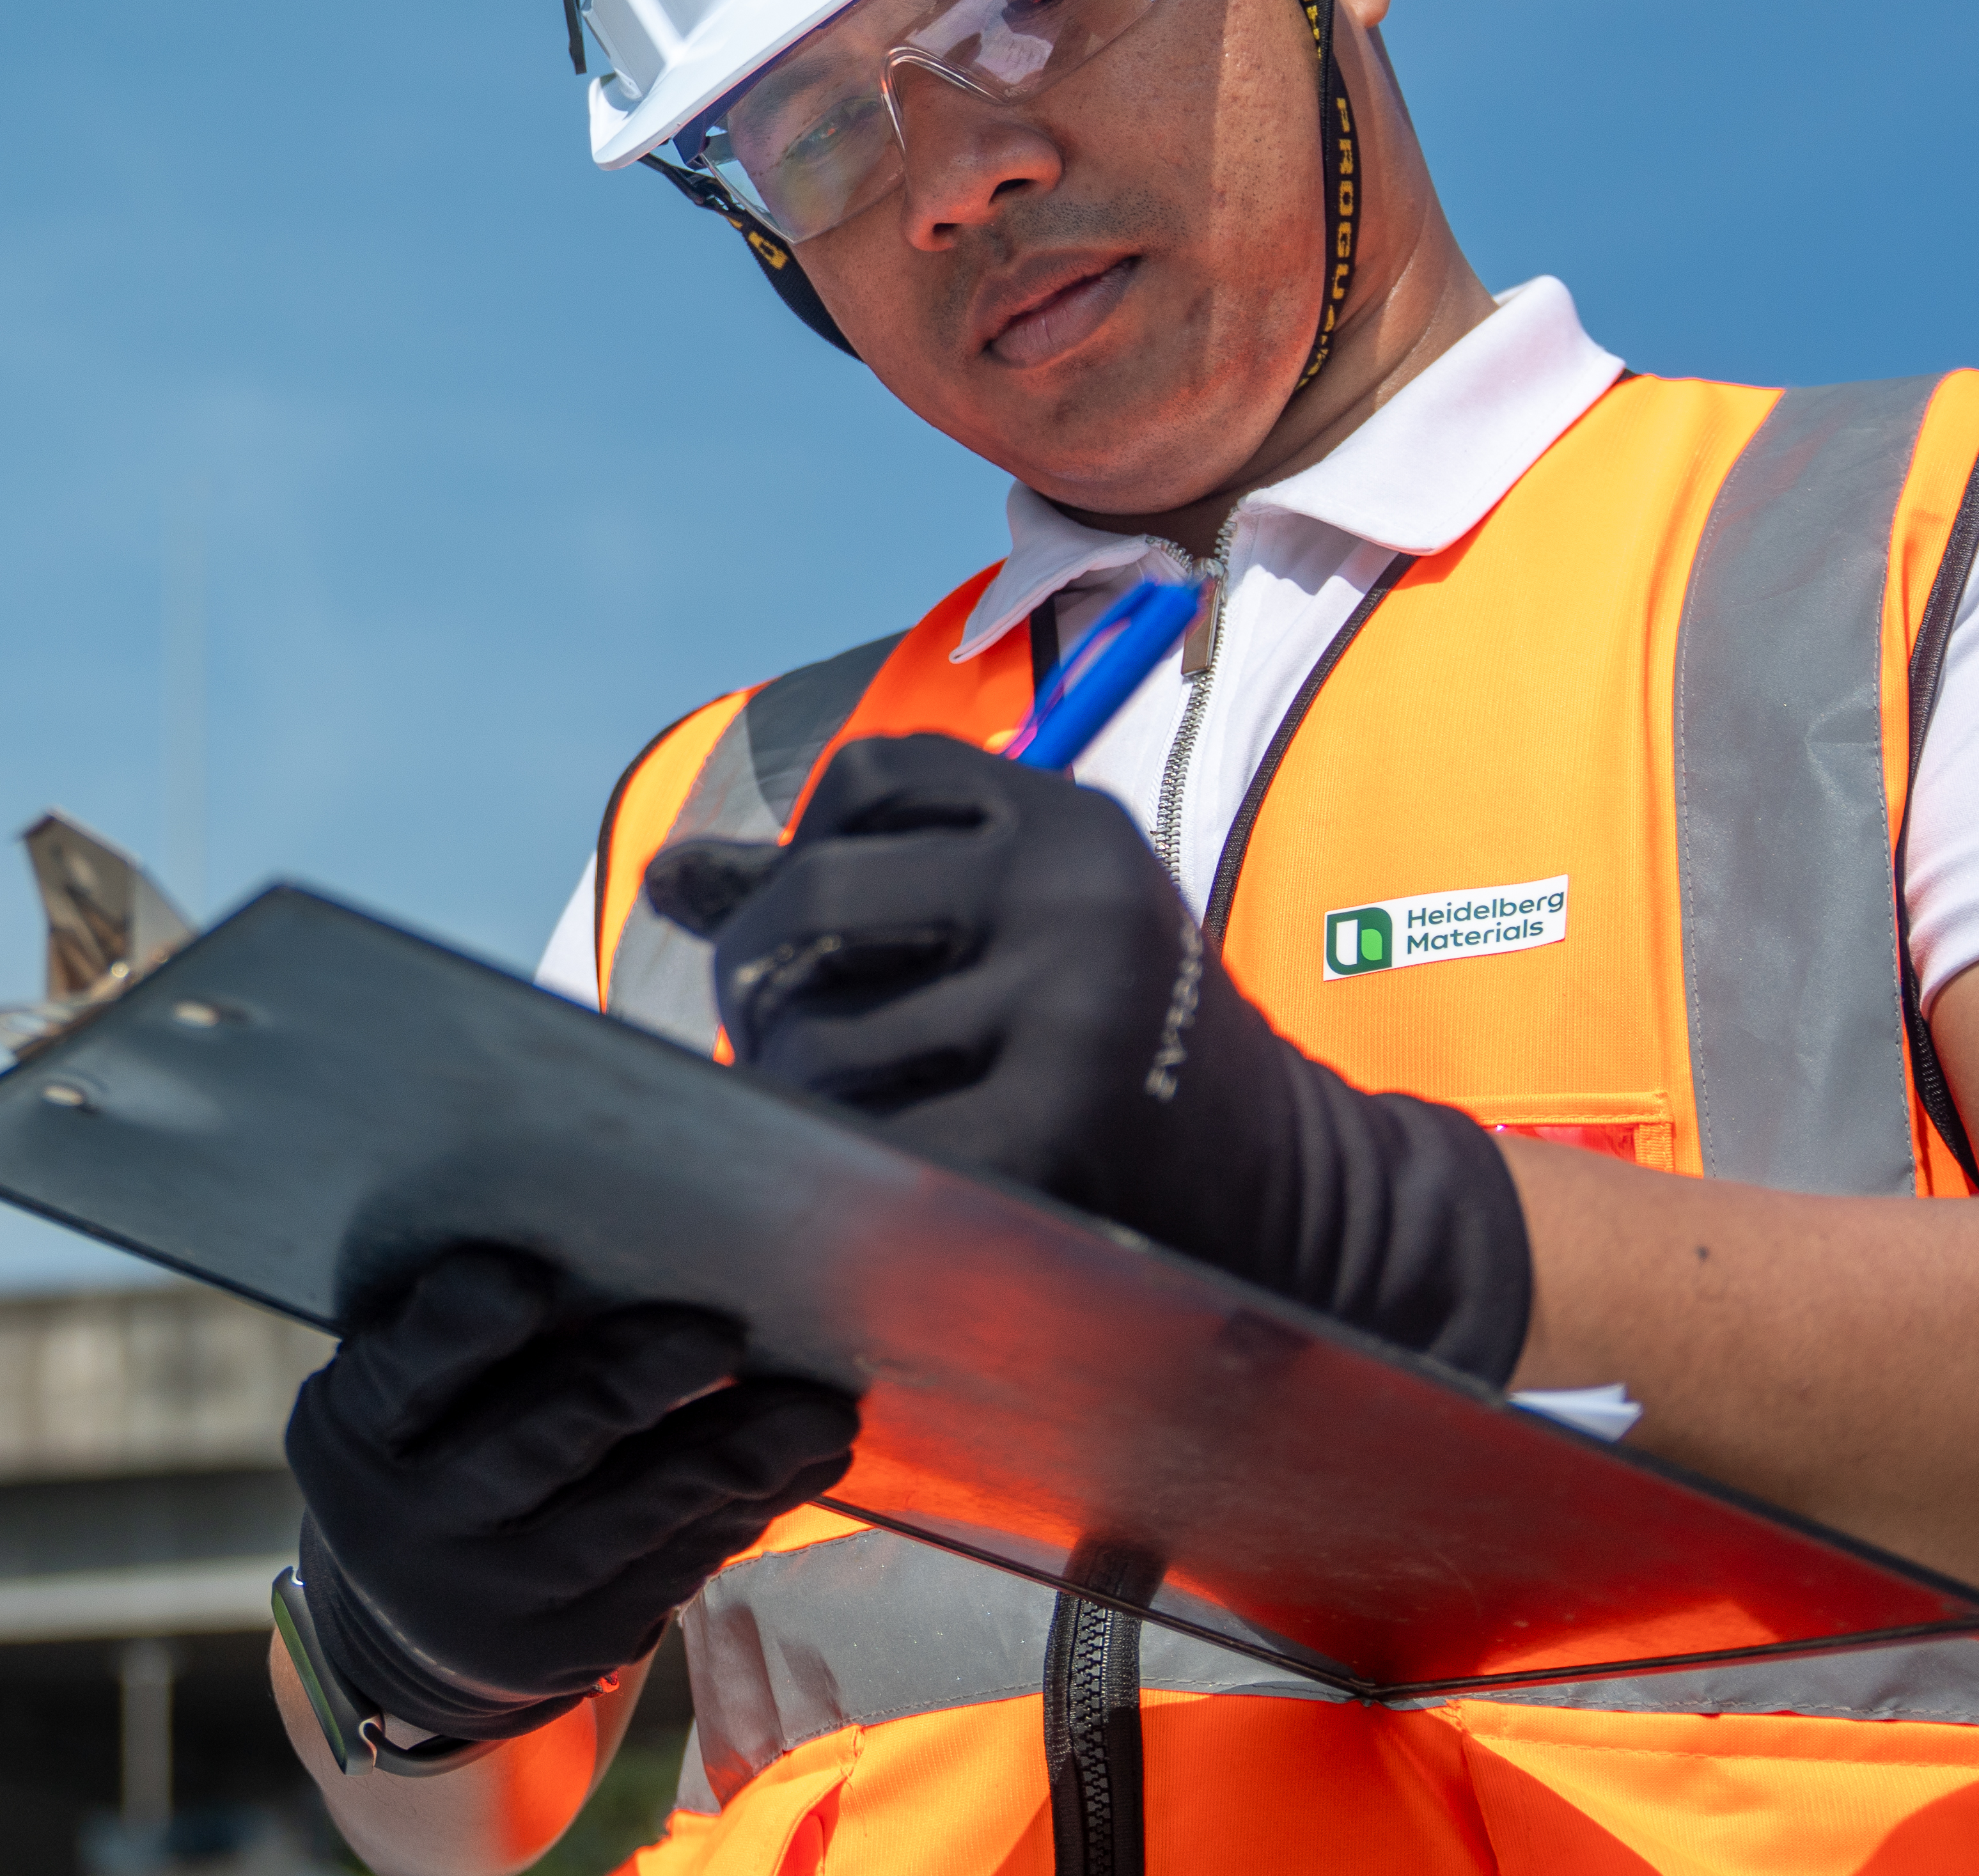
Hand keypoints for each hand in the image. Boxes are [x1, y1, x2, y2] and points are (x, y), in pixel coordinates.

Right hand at [282, 1244, 857, 1746]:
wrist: (405, 1629)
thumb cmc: (429, 1448)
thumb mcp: (404, 1394)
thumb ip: (473, 1337)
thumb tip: (631, 1258)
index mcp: (359, 1427)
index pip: (406, 1367)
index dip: (460, 1327)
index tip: (521, 1281)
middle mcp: (414, 1520)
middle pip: (538, 1441)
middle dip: (633, 1382)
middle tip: (718, 1331)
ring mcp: (496, 1595)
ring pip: (632, 1514)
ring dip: (734, 1454)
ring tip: (818, 1413)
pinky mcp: (572, 1645)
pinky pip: (673, 1566)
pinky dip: (743, 1509)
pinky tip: (801, 1463)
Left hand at [650, 732, 1531, 1379]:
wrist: (1307, 1199)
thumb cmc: (1130, 1053)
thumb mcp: (1029, 927)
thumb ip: (857, 887)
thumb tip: (671, 878)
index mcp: (1071, 824)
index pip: (866, 779)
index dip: (817, 855)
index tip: (843, 940)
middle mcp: (1070, 895)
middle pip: (812, 902)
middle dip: (763, 977)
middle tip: (790, 1041)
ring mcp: (1066, 1011)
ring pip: (820, 1033)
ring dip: (799, 1089)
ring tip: (857, 1122)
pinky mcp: (1052, 1131)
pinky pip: (870, 1139)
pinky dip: (841, 1171)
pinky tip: (880, 1185)